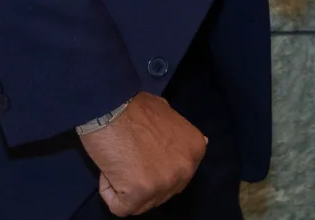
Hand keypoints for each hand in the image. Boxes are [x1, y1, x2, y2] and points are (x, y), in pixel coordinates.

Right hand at [79, 92, 206, 215]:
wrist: (110, 107)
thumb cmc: (133, 107)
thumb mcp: (170, 114)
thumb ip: (181, 135)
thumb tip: (204, 142)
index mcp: (196, 150)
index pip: (174, 176)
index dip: (152, 167)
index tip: (140, 151)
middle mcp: (186, 169)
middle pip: (160, 193)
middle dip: (141, 180)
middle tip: (128, 157)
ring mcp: (165, 183)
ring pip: (140, 203)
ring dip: (125, 186)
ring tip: (120, 159)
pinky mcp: (141, 193)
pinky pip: (120, 207)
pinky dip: (109, 191)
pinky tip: (111, 168)